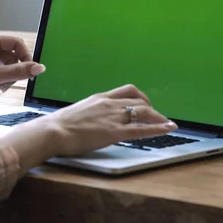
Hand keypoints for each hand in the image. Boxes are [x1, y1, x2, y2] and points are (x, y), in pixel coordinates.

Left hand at [0, 31, 45, 98]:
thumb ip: (19, 72)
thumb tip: (39, 68)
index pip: (17, 43)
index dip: (26, 57)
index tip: (29, 72)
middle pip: (14, 56)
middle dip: (13, 72)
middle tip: (8, 84)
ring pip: (8, 66)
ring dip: (7, 79)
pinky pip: (1, 71)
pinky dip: (1, 81)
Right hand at [39, 84, 176, 155]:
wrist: (53, 131)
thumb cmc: (59, 125)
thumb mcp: (78, 112)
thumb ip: (90, 113)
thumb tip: (93, 120)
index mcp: (99, 98)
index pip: (127, 91)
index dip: (141, 97)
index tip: (145, 104)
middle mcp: (109, 104)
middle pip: (139, 100)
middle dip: (151, 108)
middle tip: (157, 117)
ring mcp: (113, 117)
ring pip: (144, 112)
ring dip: (158, 117)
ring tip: (166, 124)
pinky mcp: (114, 132)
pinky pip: (142, 128)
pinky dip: (158, 128)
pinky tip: (169, 128)